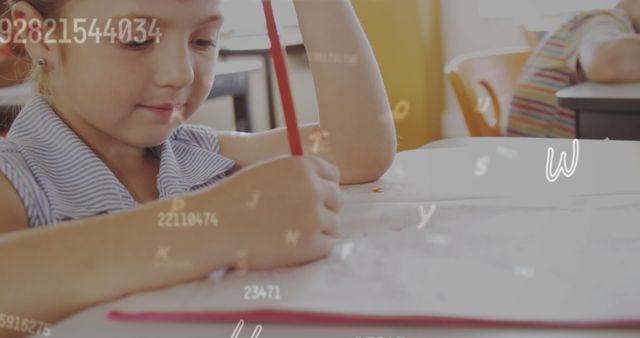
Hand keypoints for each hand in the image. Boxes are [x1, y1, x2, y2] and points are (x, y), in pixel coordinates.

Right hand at [208, 155, 343, 269]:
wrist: (214, 227)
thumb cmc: (236, 199)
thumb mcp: (268, 171)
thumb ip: (297, 174)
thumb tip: (327, 184)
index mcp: (302, 166)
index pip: (333, 176)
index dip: (323, 188)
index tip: (310, 199)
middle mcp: (313, 188)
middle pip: (338, 200)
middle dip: (323, 209)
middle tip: (299, 220)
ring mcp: (314, 217)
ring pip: (334, 224)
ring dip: (318, 230)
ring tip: (290, 234)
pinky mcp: (311, 245)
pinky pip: (327, 246)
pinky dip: (313, 248)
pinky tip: (291, 246)